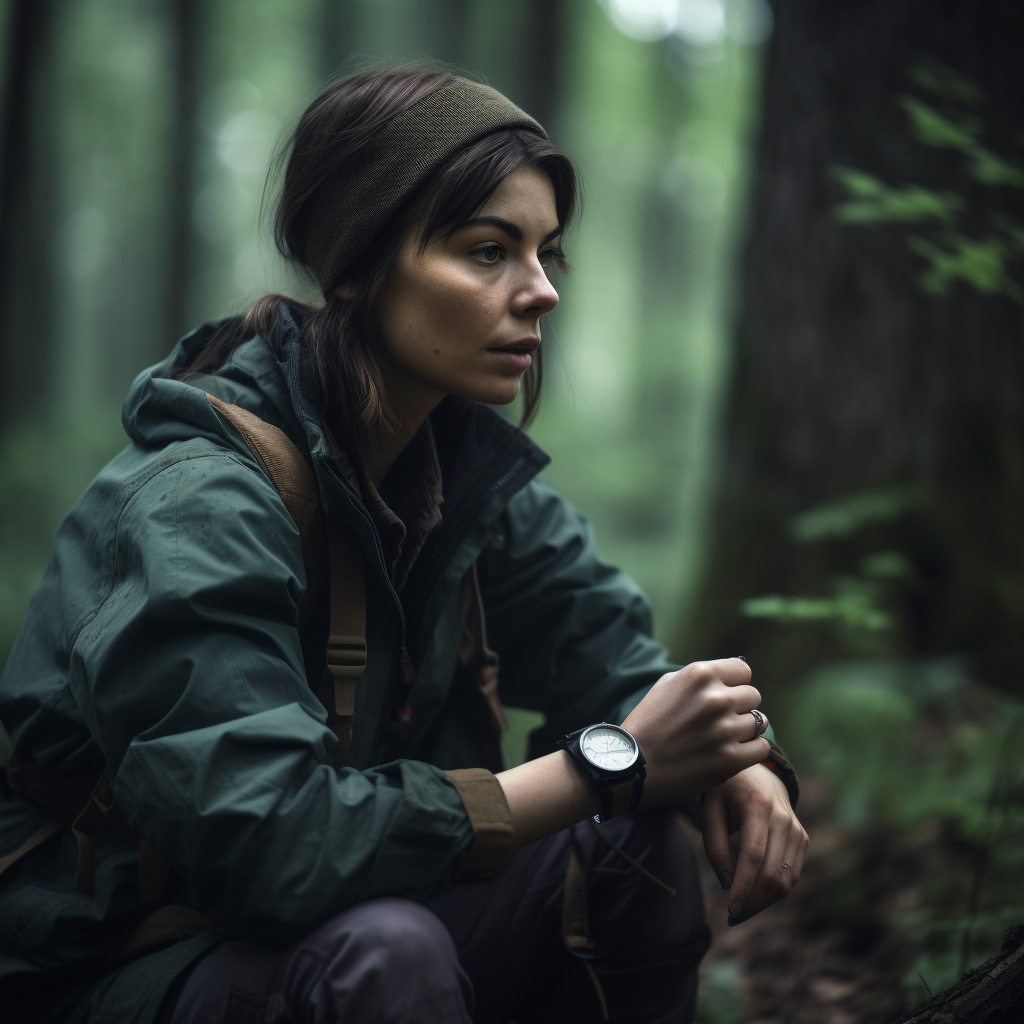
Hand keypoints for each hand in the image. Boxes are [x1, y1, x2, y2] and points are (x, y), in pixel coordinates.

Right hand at [622, 659, 770, 807]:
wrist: (630, 766)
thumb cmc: (647, 724)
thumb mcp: (666, 686)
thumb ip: (699, 678)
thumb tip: (728, 677)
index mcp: (700, 675)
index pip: (743, 670)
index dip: (735, 684)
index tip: (726, 695)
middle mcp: (716, 698)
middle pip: (753, 696)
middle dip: (739, 708)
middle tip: (720, 722)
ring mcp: (725, 729)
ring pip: (759, 723)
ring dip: (744, 731)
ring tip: (723, 739)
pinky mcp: (730, 759)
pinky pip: (761, 748)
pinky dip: (751, 752)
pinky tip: (733, 753)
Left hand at [701, 763, 808, 925]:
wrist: (758, 772)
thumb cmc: (726, 790)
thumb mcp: (710, 808)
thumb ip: (714, 844)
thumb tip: (726, 882)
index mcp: (757, 805)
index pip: (754, 855)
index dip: (743, 886)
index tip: (730, 910)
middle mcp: (783, 818)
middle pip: (773, 873)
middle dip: (753, 902)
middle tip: (732, 916)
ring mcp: (796, 829)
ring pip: (787, 880)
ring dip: (764, 902)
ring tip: (740, 909)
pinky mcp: (802, 839)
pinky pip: (792, 876)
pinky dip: (774, 892)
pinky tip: (754, 895)